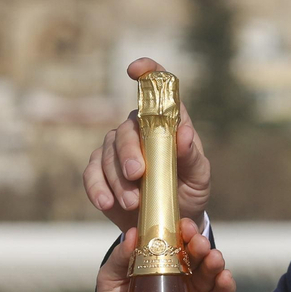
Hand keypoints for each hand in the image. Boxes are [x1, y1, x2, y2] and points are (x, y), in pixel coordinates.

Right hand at [84, 57, 211, 232]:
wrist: (171, 222)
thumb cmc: (188, 190)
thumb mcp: (199, 176)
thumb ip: (192, 156)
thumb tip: (185, 134)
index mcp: (166, 122)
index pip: (158, 87)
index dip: (148, 72)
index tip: (135, 69)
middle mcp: (139, 129)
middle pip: (127, 129)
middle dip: (129, 151)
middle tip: (137, 174)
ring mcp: (117, 149)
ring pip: (108, 153)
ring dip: (118, 179)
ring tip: (132, 203)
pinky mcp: (100, 172)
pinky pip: (91, 174)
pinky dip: (97, 188)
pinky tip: (106, 203)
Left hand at [94, 220, 235, 291]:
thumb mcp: (110, 279)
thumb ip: (120, 258)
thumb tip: (131, 234)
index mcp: (162, 261)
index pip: (177, 241)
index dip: (183, 231)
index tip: (183, 225)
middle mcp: (182, 275)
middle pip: (197, 255)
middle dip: (201, 245)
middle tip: (198, 242)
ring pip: (211, 274)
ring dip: (215, 263)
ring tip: (214, 258)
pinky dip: (226, 288)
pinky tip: (225, 278)